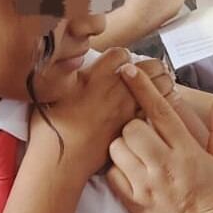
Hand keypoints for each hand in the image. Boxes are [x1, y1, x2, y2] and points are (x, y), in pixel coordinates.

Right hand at [32, 51, 175, 174]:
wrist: (61, 159)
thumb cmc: (52, 126)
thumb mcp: (50, 89)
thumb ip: (64, 72)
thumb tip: (70, 62)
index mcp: (97, 75)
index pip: (121, 53)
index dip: (122, 58)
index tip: (120, 64)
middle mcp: (117, 89)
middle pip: (148, 66)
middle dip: (150, 67)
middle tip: (147, 72)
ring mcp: (128, 108)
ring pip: (160, 85)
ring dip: (160, 83)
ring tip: (157, 87)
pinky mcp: (134, 127)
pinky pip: (159, 110)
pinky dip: (162, 106)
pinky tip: (155, 109)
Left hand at [106, 65, 212, 212]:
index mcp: (186, 150)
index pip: (160, 111)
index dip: (142, 87)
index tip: (128, 70)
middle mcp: (164, 164)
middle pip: (132, 127)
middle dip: (133, 124)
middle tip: (142, 133)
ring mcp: (145, 184)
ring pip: (117, 148)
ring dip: (122, 146)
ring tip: (135, 154)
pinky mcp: (132, 201)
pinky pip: (111, 174)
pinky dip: (116, 168)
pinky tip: (129, 171)